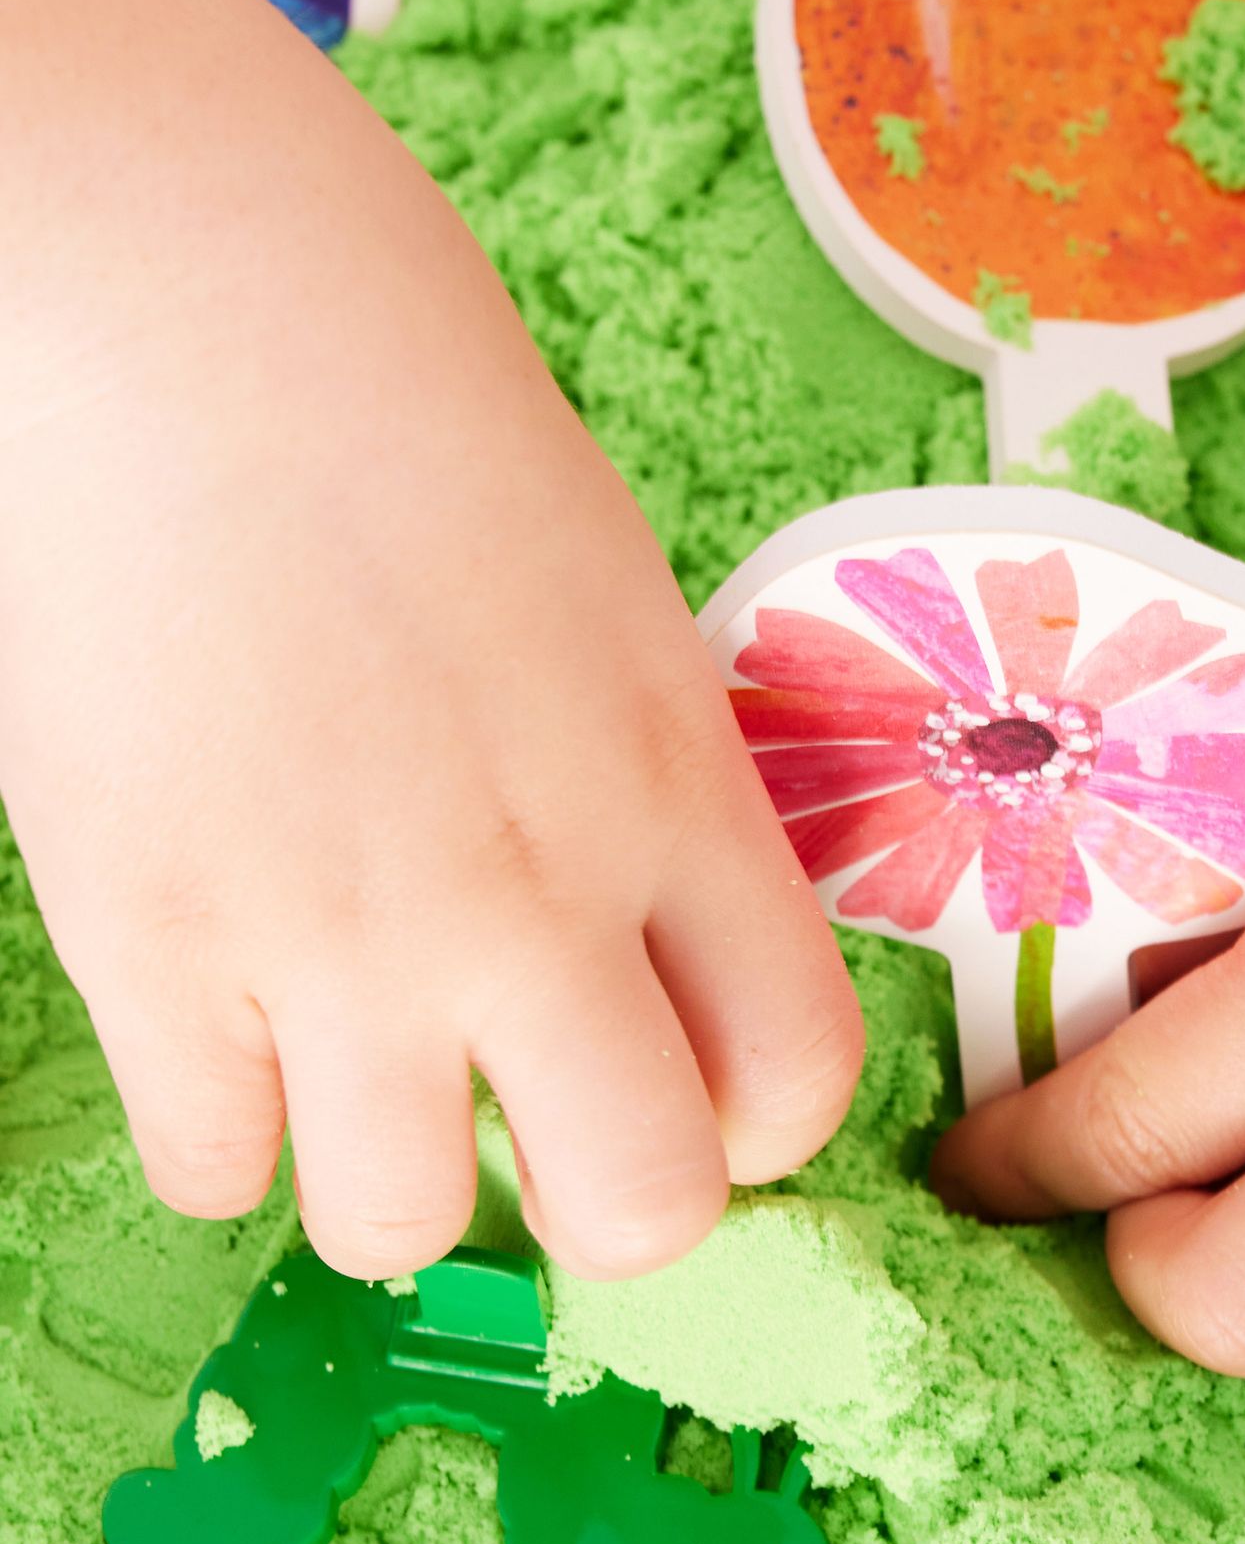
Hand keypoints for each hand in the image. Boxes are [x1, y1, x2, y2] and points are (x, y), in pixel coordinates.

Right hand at [0, 0, 861, 1282]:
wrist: (198, 317)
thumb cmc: (422, 421)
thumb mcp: (614, 605)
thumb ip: (651, 797)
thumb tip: (640, 949)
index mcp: (677, 790)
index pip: (801, 1071)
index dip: (759, 1119)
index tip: (699, 1087)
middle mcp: (534, 892)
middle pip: (643, 1209)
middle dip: (610, 1203)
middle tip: (548, 1117)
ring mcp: (336, 933)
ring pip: (403, 1226)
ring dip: (396, 1163)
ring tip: (363, 1043)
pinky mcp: (143, 937)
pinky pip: (210, 1166)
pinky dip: (231, 1115)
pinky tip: (230, 999)